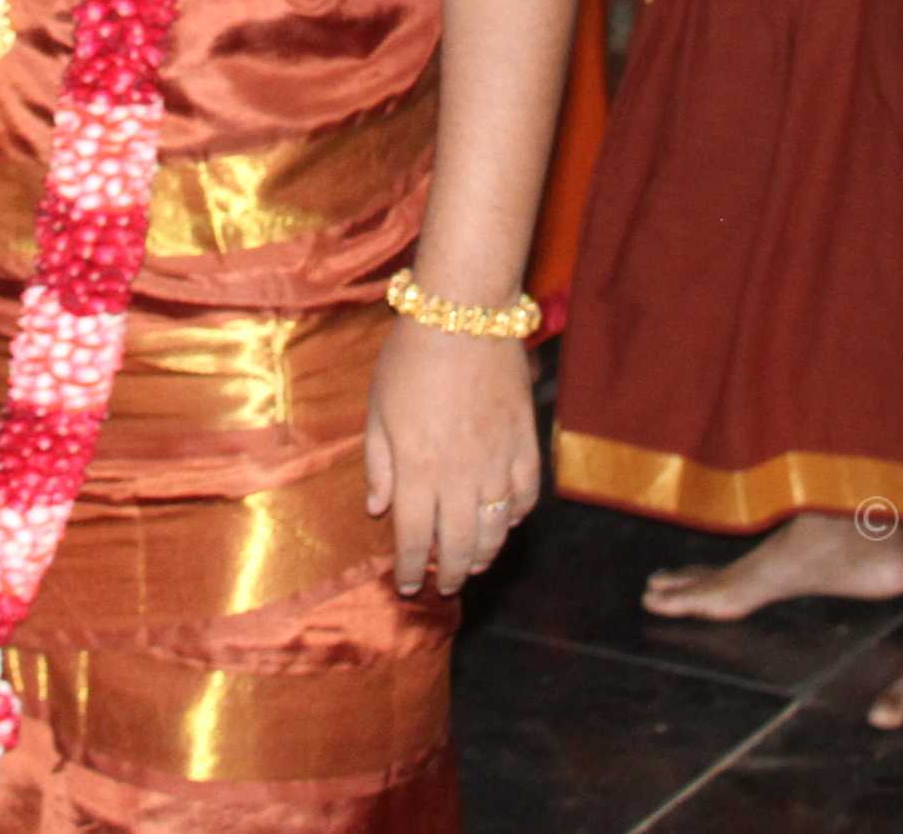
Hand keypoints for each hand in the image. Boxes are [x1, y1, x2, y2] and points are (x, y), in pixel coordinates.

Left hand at [363, 316, 540, 597]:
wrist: (464, 314)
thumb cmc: (410, 358)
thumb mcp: (377, 409)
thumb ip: (379, 464)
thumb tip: (379, 509)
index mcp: (417, 471)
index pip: (413, 539)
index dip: (409, 569)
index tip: (406, 586)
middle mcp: (460, 476)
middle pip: (459, 545)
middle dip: (450, 574)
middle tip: (445, 587)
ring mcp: (498, 462)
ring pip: (496, 529)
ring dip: (485, 554)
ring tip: (475, 564)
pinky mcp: (526, 443)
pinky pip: (526, 495)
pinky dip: (516, 515)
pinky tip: (506, 520)